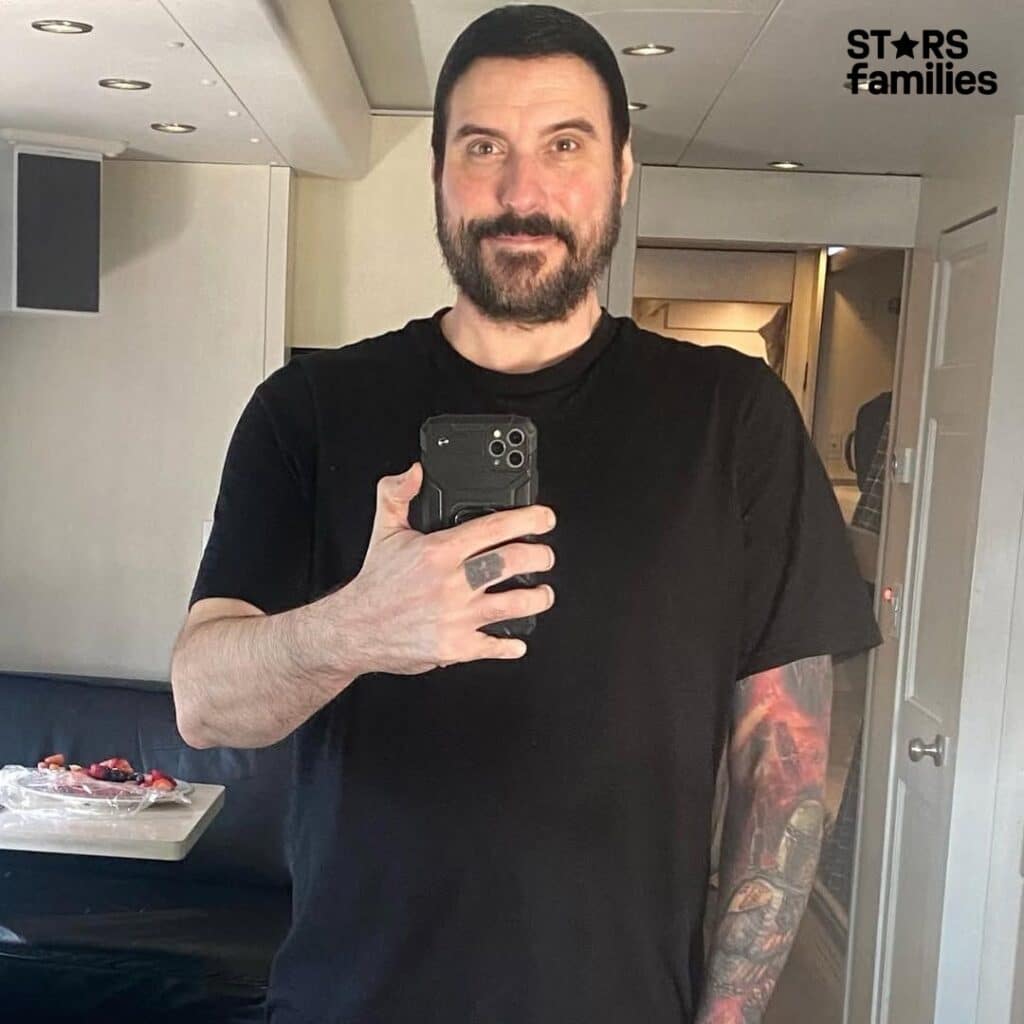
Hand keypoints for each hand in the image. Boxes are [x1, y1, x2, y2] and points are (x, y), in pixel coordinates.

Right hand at [329, 462, 556, 675]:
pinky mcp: (455, 646)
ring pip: (514, 604)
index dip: (528, 519)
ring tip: (543, 593)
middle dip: (541, 557)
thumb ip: (397, 493)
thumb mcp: (384, 530)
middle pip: (513, 562)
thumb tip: (415, 471)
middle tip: (546, 556)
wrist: (353, 630)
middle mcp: (451, 582)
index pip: (494, 527)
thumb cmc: (375, 583)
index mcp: (439, 551)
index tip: (545, 518)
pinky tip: (518, 640)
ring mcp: (456, 616)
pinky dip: (511, 645)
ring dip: (537, 598)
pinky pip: (493, 646)